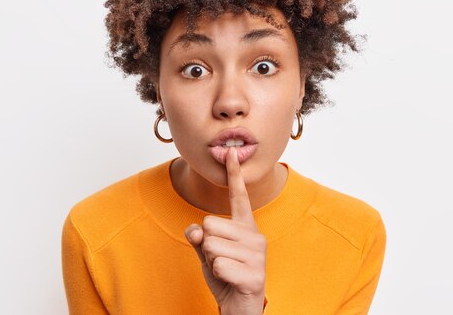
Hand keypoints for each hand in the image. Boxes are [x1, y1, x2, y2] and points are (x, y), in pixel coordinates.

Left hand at [185, 147, 266, 314]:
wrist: (239, 308)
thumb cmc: (225, 276)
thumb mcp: (207, 254)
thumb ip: (199, 238)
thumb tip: (194, 229)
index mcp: (245, 226)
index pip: (238, 197)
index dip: (234, 174)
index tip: (231, 152)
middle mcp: (255, 235)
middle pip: (210, 223)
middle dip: (206, 244)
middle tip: (220, 259)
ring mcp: (258, 254)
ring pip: (211, 244)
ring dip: (211, 260)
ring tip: (226, 270)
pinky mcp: (255, 273)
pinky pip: (217, 264)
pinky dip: (217, 274)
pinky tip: (230, 280)